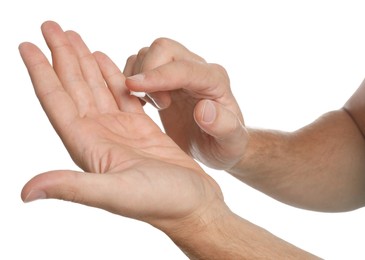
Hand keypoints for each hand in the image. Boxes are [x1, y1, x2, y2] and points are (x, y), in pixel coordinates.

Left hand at [19, 21, 224, 230]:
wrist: (194, 205)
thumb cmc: (162, 203)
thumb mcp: (117, 194)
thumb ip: (73, 187)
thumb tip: (27, 192)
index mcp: (89, 147)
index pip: (57, 102)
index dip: (41, 73)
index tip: (27, 44)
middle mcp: (99, 136)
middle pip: (74, 88)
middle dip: (62, 56)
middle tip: (50, 26)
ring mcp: (119, 131)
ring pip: (95, 88)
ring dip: (83, 62)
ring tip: (72, 38)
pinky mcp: (140, 128)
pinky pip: (121, 95)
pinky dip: (110, 76)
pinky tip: (104, 61)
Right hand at [124, 38, 247, 169]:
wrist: (216, 144)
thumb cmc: (225, 144)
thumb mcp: (231, 143)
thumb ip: (225, 127)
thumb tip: (204, 109)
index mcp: (216, 81)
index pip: (184, 69)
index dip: (159, 75)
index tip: (133, 85)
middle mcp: (198, 68)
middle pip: (163, 48)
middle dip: (148, 73)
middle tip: (158, 106)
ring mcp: (179, 69)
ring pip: (147, 53)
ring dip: (139, 78)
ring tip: (151, 107)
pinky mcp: (164, 77)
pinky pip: (138, 64)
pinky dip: (130, 80)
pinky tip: (139, 103)